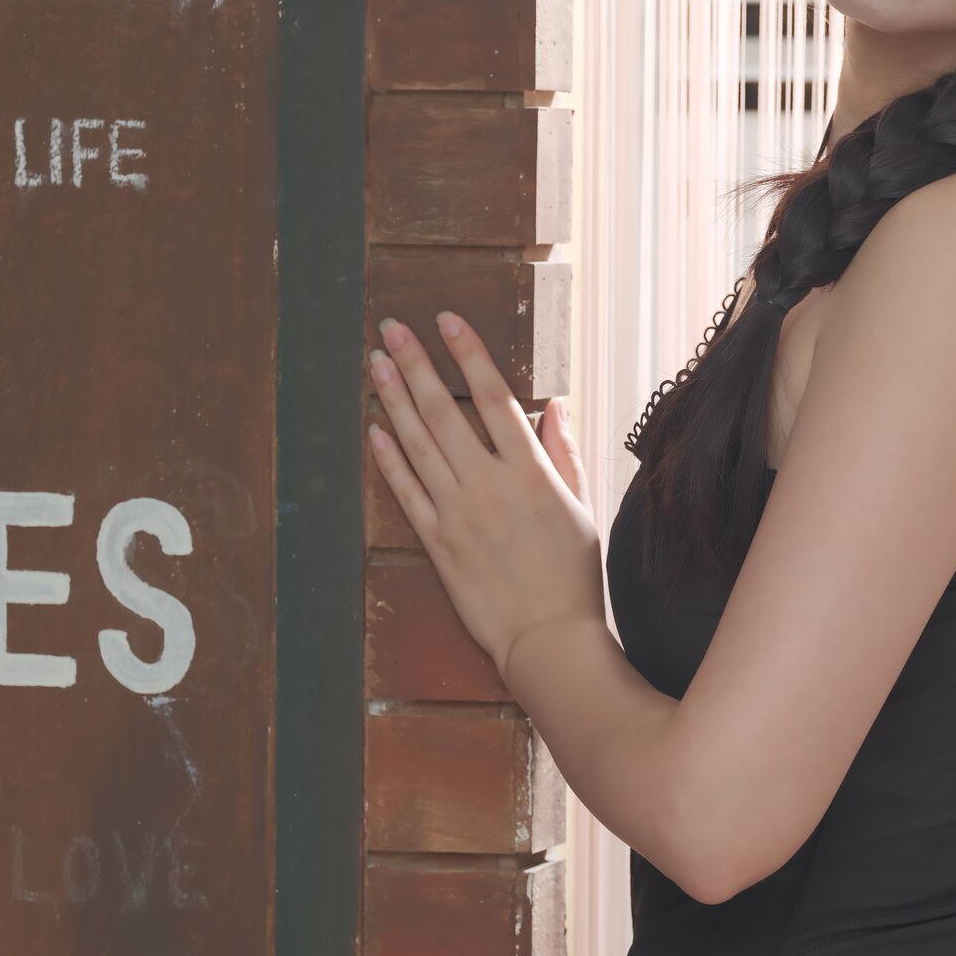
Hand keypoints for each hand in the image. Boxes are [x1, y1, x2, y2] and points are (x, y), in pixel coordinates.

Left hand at [367, 311, 601, 678]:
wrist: (547, 637)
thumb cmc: (573, 575)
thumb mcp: (581, 507)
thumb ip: (563, 454)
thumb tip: (553, 406)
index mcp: (531, 472)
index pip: (493, 397)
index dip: (467, 353)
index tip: (446, 319)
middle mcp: (489, 485)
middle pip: (444, 411)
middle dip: (416, 364)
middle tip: (391, 329)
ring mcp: (458, 513)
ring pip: (418, 443)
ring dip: (394, 398)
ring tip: (377, 363)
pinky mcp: (438, 542)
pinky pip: (407, 492)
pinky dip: (388, 459)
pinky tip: (374, 428)